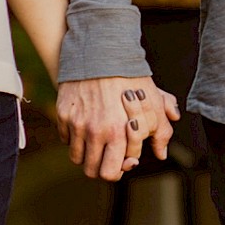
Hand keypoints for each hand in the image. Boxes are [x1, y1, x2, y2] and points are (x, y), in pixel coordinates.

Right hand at [56, 75, 180, 180]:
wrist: (103, 52)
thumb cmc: (131, 77)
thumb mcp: (153, 102)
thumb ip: (161, 131)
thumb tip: (161, 154)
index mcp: (118, 132)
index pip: (113, 171)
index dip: (121, 166)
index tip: (126, 157)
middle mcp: (95, 132)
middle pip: (92, 172)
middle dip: (102, 168)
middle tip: (110, 157)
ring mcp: (76, 124)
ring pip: (77, 158)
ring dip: (88, 155)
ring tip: (99, 143)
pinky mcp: (64, 115)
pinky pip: (65, 139)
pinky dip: (75, 139)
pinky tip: (87, 127)